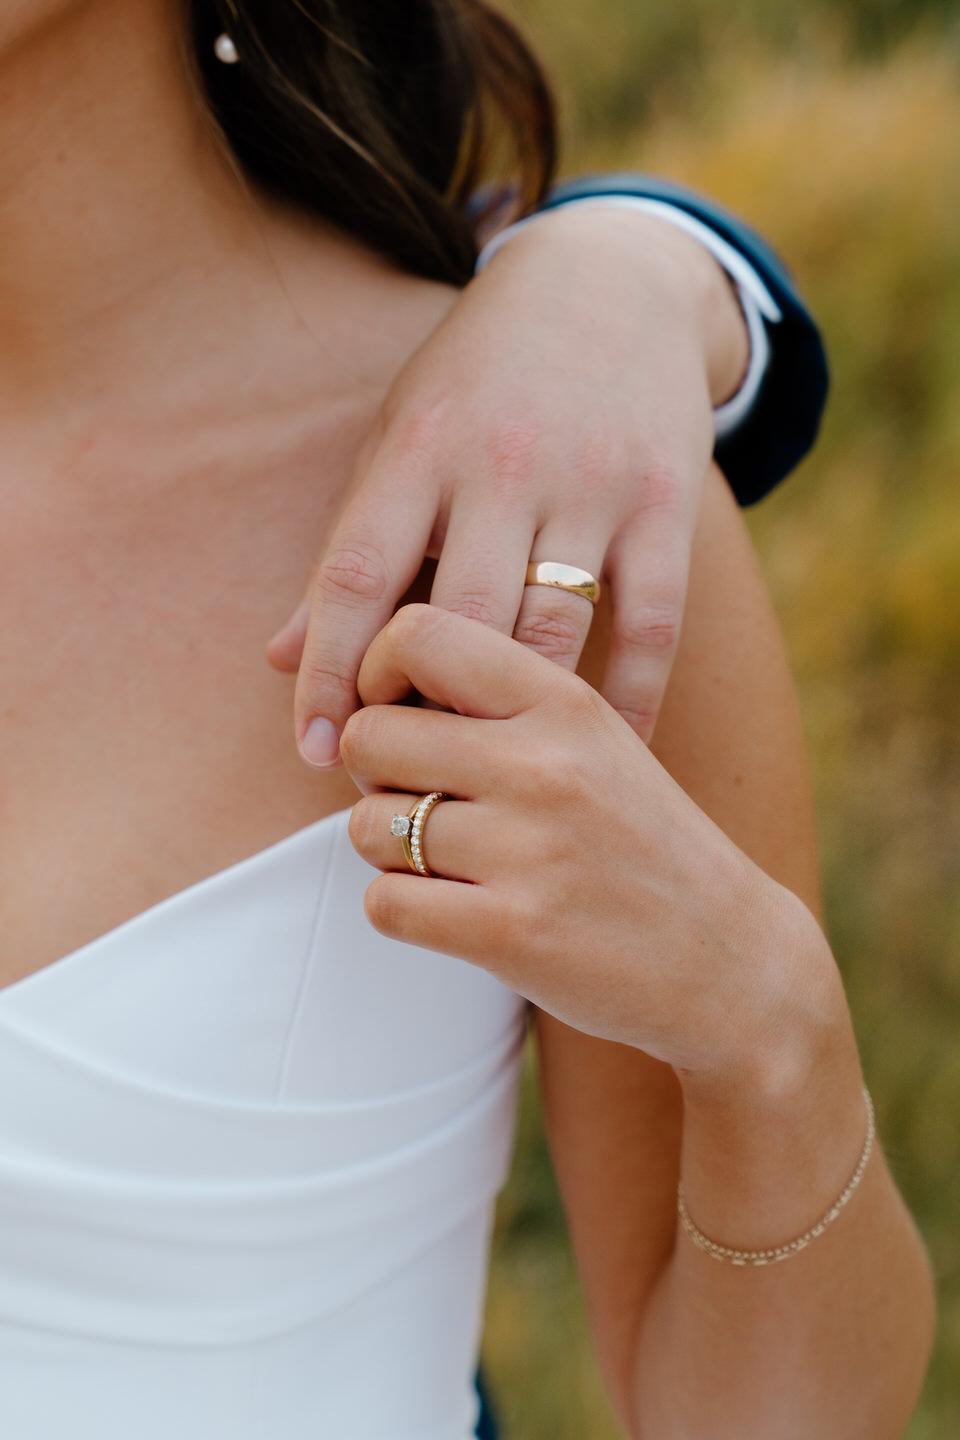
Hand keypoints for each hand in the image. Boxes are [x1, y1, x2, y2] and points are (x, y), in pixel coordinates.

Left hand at [268, 206, 749, 764]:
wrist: (611, 284)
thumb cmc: (481, 381)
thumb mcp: (399, 442)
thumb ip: (349, 552)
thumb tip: (278, 659)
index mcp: (420, 450)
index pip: (359, 576)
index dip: (330, 672)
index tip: (315, 750)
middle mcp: (502, 466)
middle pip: (455, 620)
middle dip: (422, 713)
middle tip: (404, 780)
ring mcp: (592, 484)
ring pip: (550, 630)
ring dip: (516, 717)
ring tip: (488, 778)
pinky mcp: (665, 504)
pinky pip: (650, 626)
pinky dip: (630, 700)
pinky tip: (606, 750)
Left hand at [343, 605, 838, 1090]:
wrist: (733, 963)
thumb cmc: (641, 846)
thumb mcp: (595, 743)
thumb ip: (499, 705)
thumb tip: (364, 687)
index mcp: (565, 701)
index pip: (419, 633)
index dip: (376, 671)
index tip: (397, 714)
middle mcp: (545, 765)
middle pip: (370, 734)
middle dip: (374, 774)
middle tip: (418, 801)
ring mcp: (528, 851)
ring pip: (367, 826)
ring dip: (387, 851)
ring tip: (448, 863)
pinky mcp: (511, 933)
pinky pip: (384, 905)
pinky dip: (401, 912)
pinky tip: (453, 912)